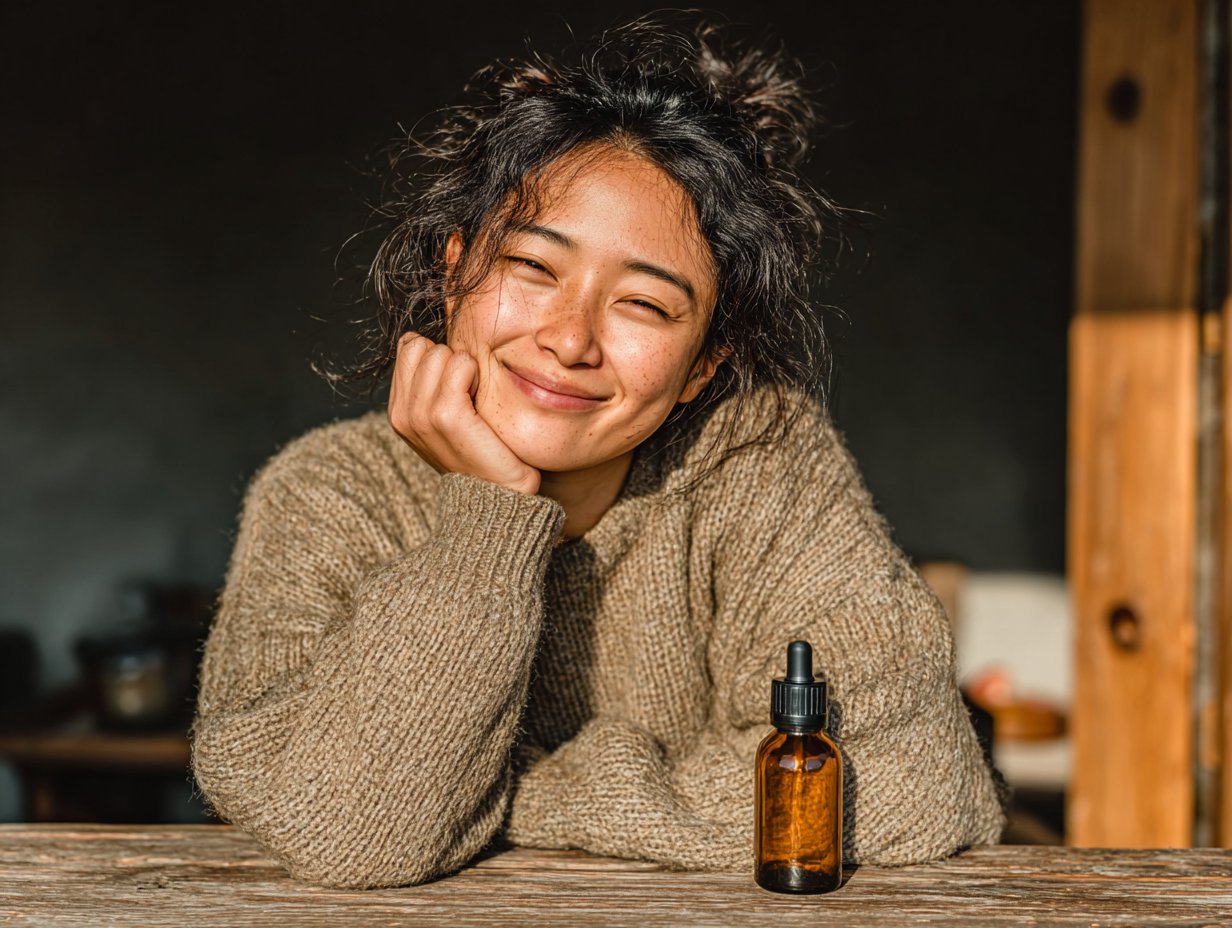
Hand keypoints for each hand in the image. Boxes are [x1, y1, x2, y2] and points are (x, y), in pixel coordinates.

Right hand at [388, 334, 540, 494]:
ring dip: (469, 370)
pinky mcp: (445, 416)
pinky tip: (483, 401)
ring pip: (442, 353)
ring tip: (478, 405)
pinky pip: (460, 364)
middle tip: (472, 400)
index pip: (410, 347)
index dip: (441, 361)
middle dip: (454, 363)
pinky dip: (477, 374)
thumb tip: (429, 339)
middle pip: (424, 347)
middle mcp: (402, 414)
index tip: (460, 393)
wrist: (500, 499)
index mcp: (399, 412)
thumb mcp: (450, 415)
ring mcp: (420, 416)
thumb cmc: (484, 453)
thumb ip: (435, 380)